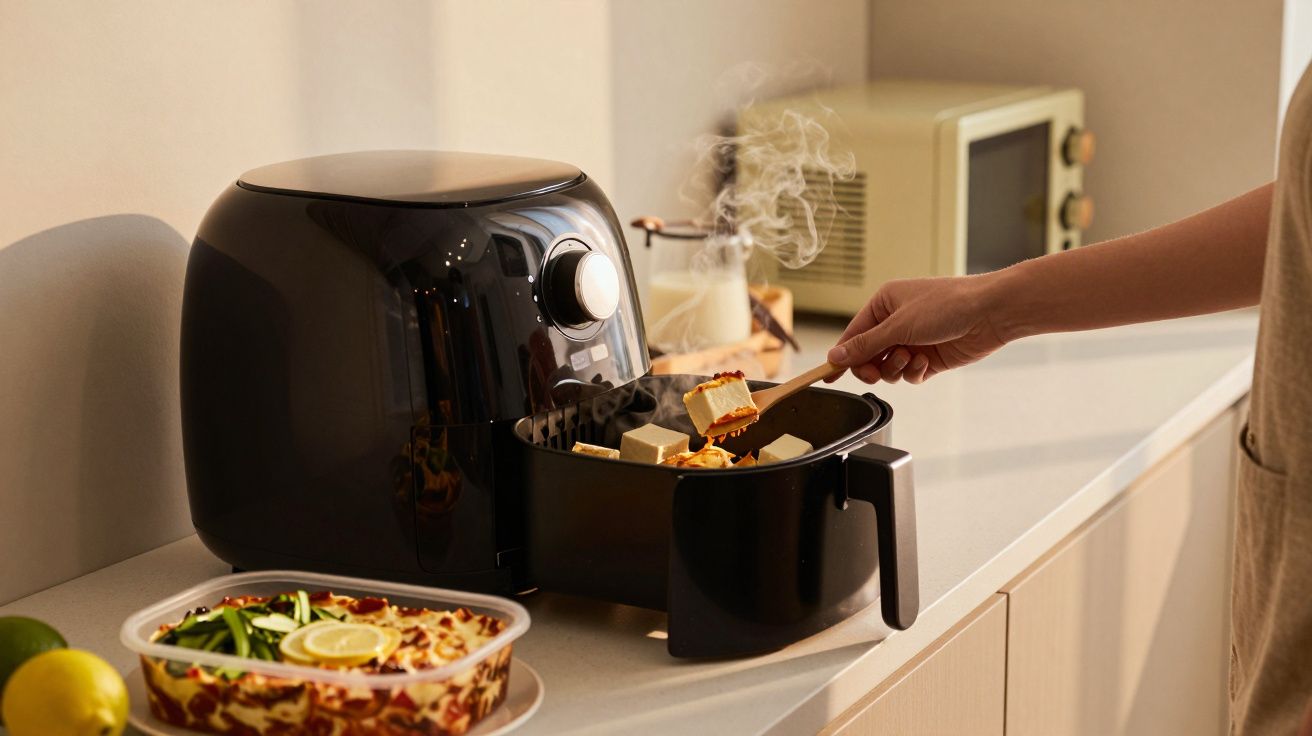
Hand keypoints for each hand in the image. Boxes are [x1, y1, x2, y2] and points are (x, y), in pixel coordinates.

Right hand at [826, 275, 1009, 383]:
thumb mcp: (898, 325)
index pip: (853, 334)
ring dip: (896, 368)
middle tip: (875, 372)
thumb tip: (835, 357)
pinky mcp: (929, 357)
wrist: (990, 312)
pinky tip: (926, 362)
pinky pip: (909, 374)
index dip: (841, 356)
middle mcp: (897, 322)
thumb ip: (865, 345)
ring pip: (888, 368)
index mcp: (884, 304)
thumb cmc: (947, 305)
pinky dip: (914, 372)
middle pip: (868, 355)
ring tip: (911, 358)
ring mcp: (913, 341)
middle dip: (871, 366)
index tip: (827, 375)